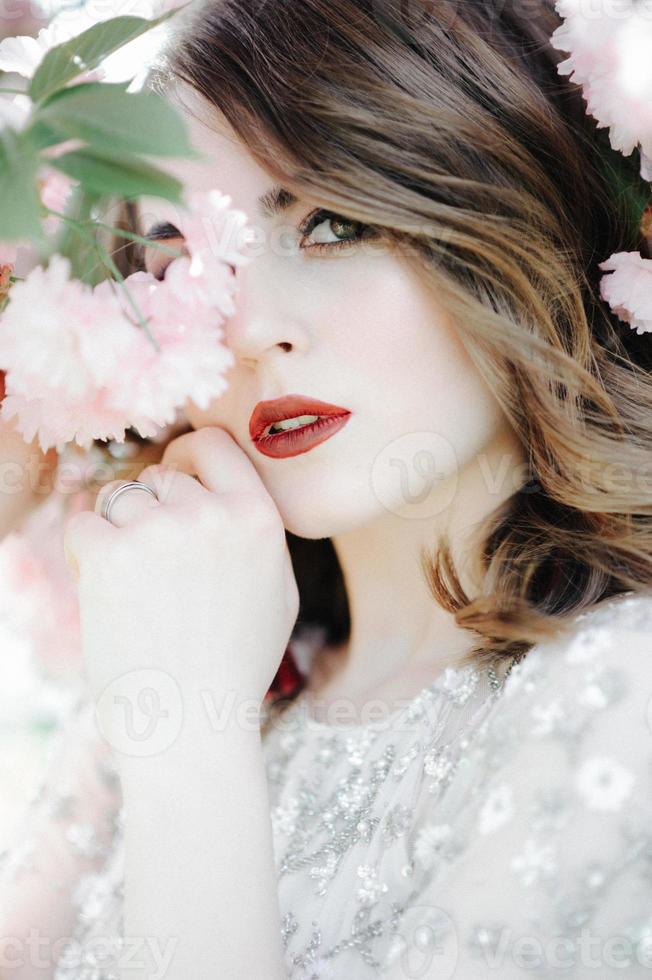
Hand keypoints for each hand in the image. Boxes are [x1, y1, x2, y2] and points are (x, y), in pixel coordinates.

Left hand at [63, 427, 299, 732]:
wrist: (191, 724)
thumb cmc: (235, 664)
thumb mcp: (279, 591)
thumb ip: (257, 533)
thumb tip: (222, 492)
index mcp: (258, 518)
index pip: (214, 444)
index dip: (187, 454)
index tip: (173, 476)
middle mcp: (211, 513)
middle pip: (160, 477)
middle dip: (148, 510)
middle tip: (150, 564)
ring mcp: (158, 530)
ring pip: (117, 497)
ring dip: (115, 529)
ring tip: (130, 585)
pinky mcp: (109, 553)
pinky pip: (82, 522)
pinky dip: (84, 551)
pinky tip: (103, 589)